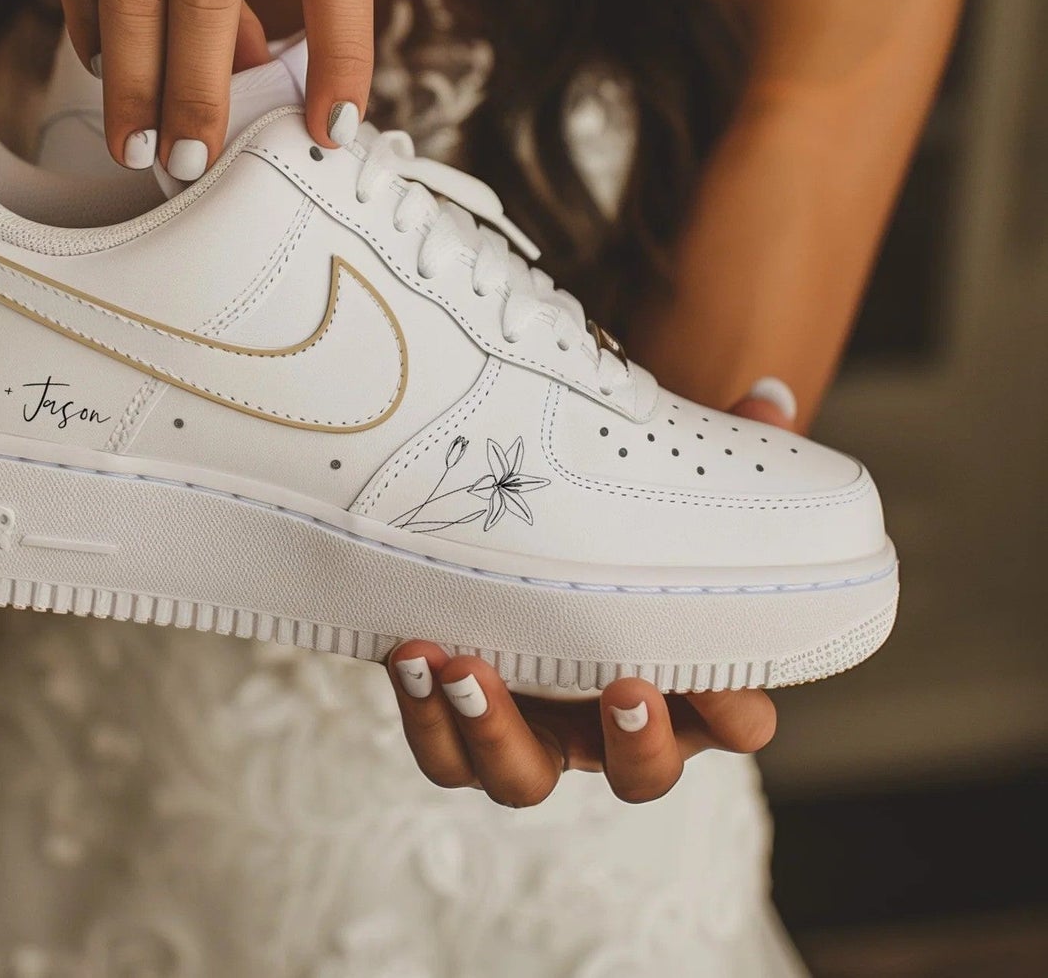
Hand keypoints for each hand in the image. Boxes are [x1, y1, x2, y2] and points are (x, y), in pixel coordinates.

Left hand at [383, 383, 795, 804]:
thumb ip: (715, 447)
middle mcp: (608, 725)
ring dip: (496, 734)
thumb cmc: (603, 519)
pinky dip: (428, 719)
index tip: (725, 681)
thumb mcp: (653, 480)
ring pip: (523, 779)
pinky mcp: (462, 725)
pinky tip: (414, 657)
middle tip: (620, 687)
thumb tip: (767, 402)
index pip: (737, 720)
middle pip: (641, 777)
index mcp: (680, 680)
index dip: (736, 710)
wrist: (503, 531)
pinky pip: (445, 751)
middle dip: (635, 744)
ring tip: (467, 669)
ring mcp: (533, 732)